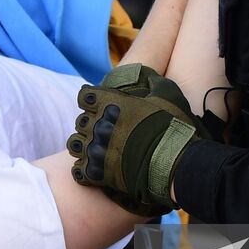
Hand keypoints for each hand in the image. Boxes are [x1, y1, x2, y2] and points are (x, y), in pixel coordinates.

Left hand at [66, 63, 200, 212]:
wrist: (173, 163)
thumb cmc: (172, 127)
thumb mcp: (168, 94)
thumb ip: (154, 81)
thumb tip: (148, 75)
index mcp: (111, 103)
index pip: (85, 96)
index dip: (91, 100)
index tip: (100, 105)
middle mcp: (98, 124)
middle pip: (80, 121)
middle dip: (90, 124)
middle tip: (103, 130)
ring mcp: (95, 149)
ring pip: (74, 144)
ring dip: (83, 145)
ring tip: (96, 149)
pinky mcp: (97, 173)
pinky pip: (78, 171)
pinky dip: (83, 170)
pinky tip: (93, 170)